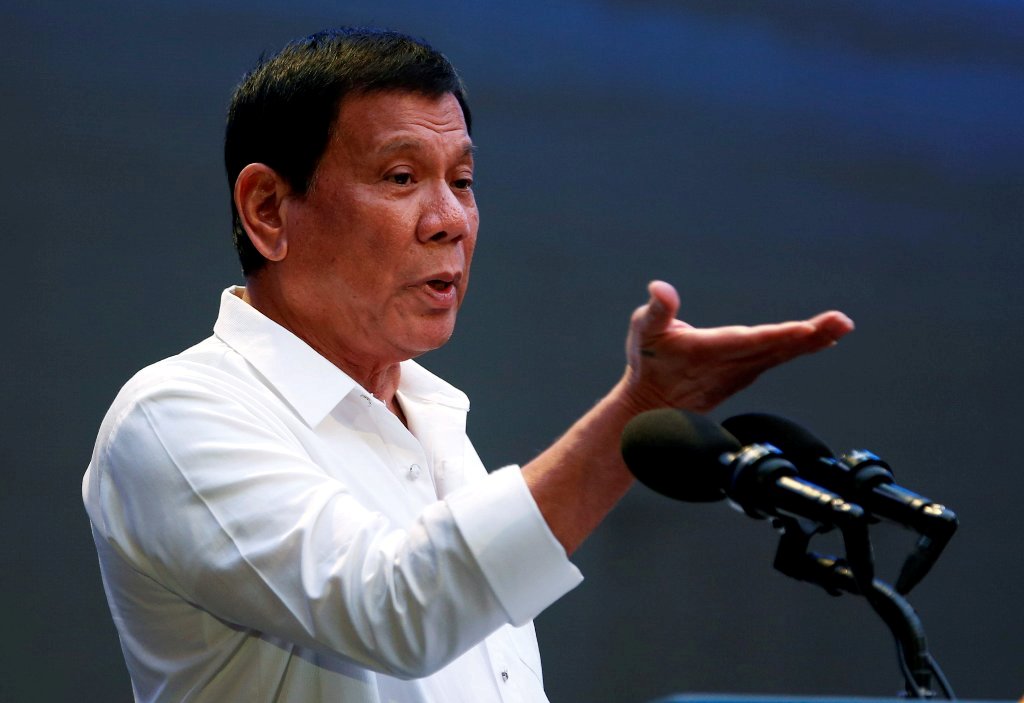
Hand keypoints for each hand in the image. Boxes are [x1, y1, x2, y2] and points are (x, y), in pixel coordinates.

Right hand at [622, 280, 853, 412]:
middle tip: (842, 322)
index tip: (806, 330)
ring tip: (842, 325)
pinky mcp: (747, 371)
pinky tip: (823, 338)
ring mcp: (743, 370)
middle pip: (778, 347)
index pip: (751, 341)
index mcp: (710, 350)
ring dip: (815, 339)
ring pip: (783, 352)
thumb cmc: (648, 364)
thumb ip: (656, 309)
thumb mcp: (643, 331)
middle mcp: (733, 363)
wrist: (653, 407)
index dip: (779, 336)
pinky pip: (780, 357)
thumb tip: (660, 288)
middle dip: (811, 335)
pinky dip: (803, 346)